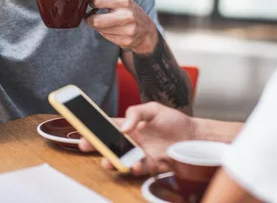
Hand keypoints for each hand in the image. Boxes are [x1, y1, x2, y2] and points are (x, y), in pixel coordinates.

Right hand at [78, 102, 195, 175]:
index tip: (82, 128)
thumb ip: (136, 113)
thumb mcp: (154, 109)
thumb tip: (124, 127)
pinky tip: (135, 164)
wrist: (194, 135)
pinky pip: (139, 168)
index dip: (95, 127)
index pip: (109, 126)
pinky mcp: (151, 164)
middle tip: (84, 145)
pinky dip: (135, 167)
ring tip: (108, 161)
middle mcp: (133, 141)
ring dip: (113, 161)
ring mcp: (141, 153)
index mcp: (131, 126)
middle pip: (110, 144)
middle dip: (95, 145)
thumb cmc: (174, 120)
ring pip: (121, 159)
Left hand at [86, 0, 157, 53]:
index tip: (92, 4)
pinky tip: (113, 30)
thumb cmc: (130, 10)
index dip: (91, 2)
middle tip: (91, 17)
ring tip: (105, 22)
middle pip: (95, 21)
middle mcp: (127, 16)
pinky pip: (106, 37)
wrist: (146, 30)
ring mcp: (127, 30)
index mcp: (124, 1)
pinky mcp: (125, 41)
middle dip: (89, 19)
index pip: (97, 0)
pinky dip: (106, 33)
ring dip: (98, 26)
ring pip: (99, 29)